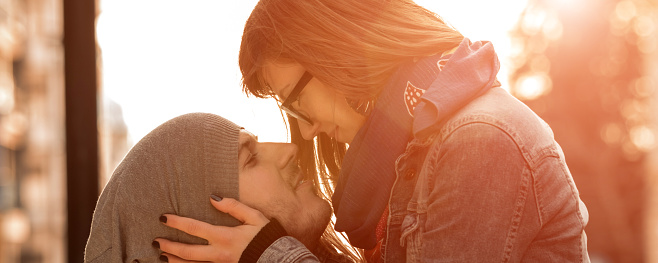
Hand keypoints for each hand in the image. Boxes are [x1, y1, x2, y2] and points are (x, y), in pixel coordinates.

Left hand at [154, 197, 269, 262]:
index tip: (163, 218)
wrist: (278, 258)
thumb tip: (214, 198)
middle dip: (169, 245)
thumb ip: (234, 206)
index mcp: (225, 237)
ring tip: (161, 255)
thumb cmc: (266, 236)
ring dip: (174, 261)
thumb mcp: (253, 217)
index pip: (195, 229)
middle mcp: (219, 253)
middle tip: (156, 240)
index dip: (177, 223)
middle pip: (187, 251)